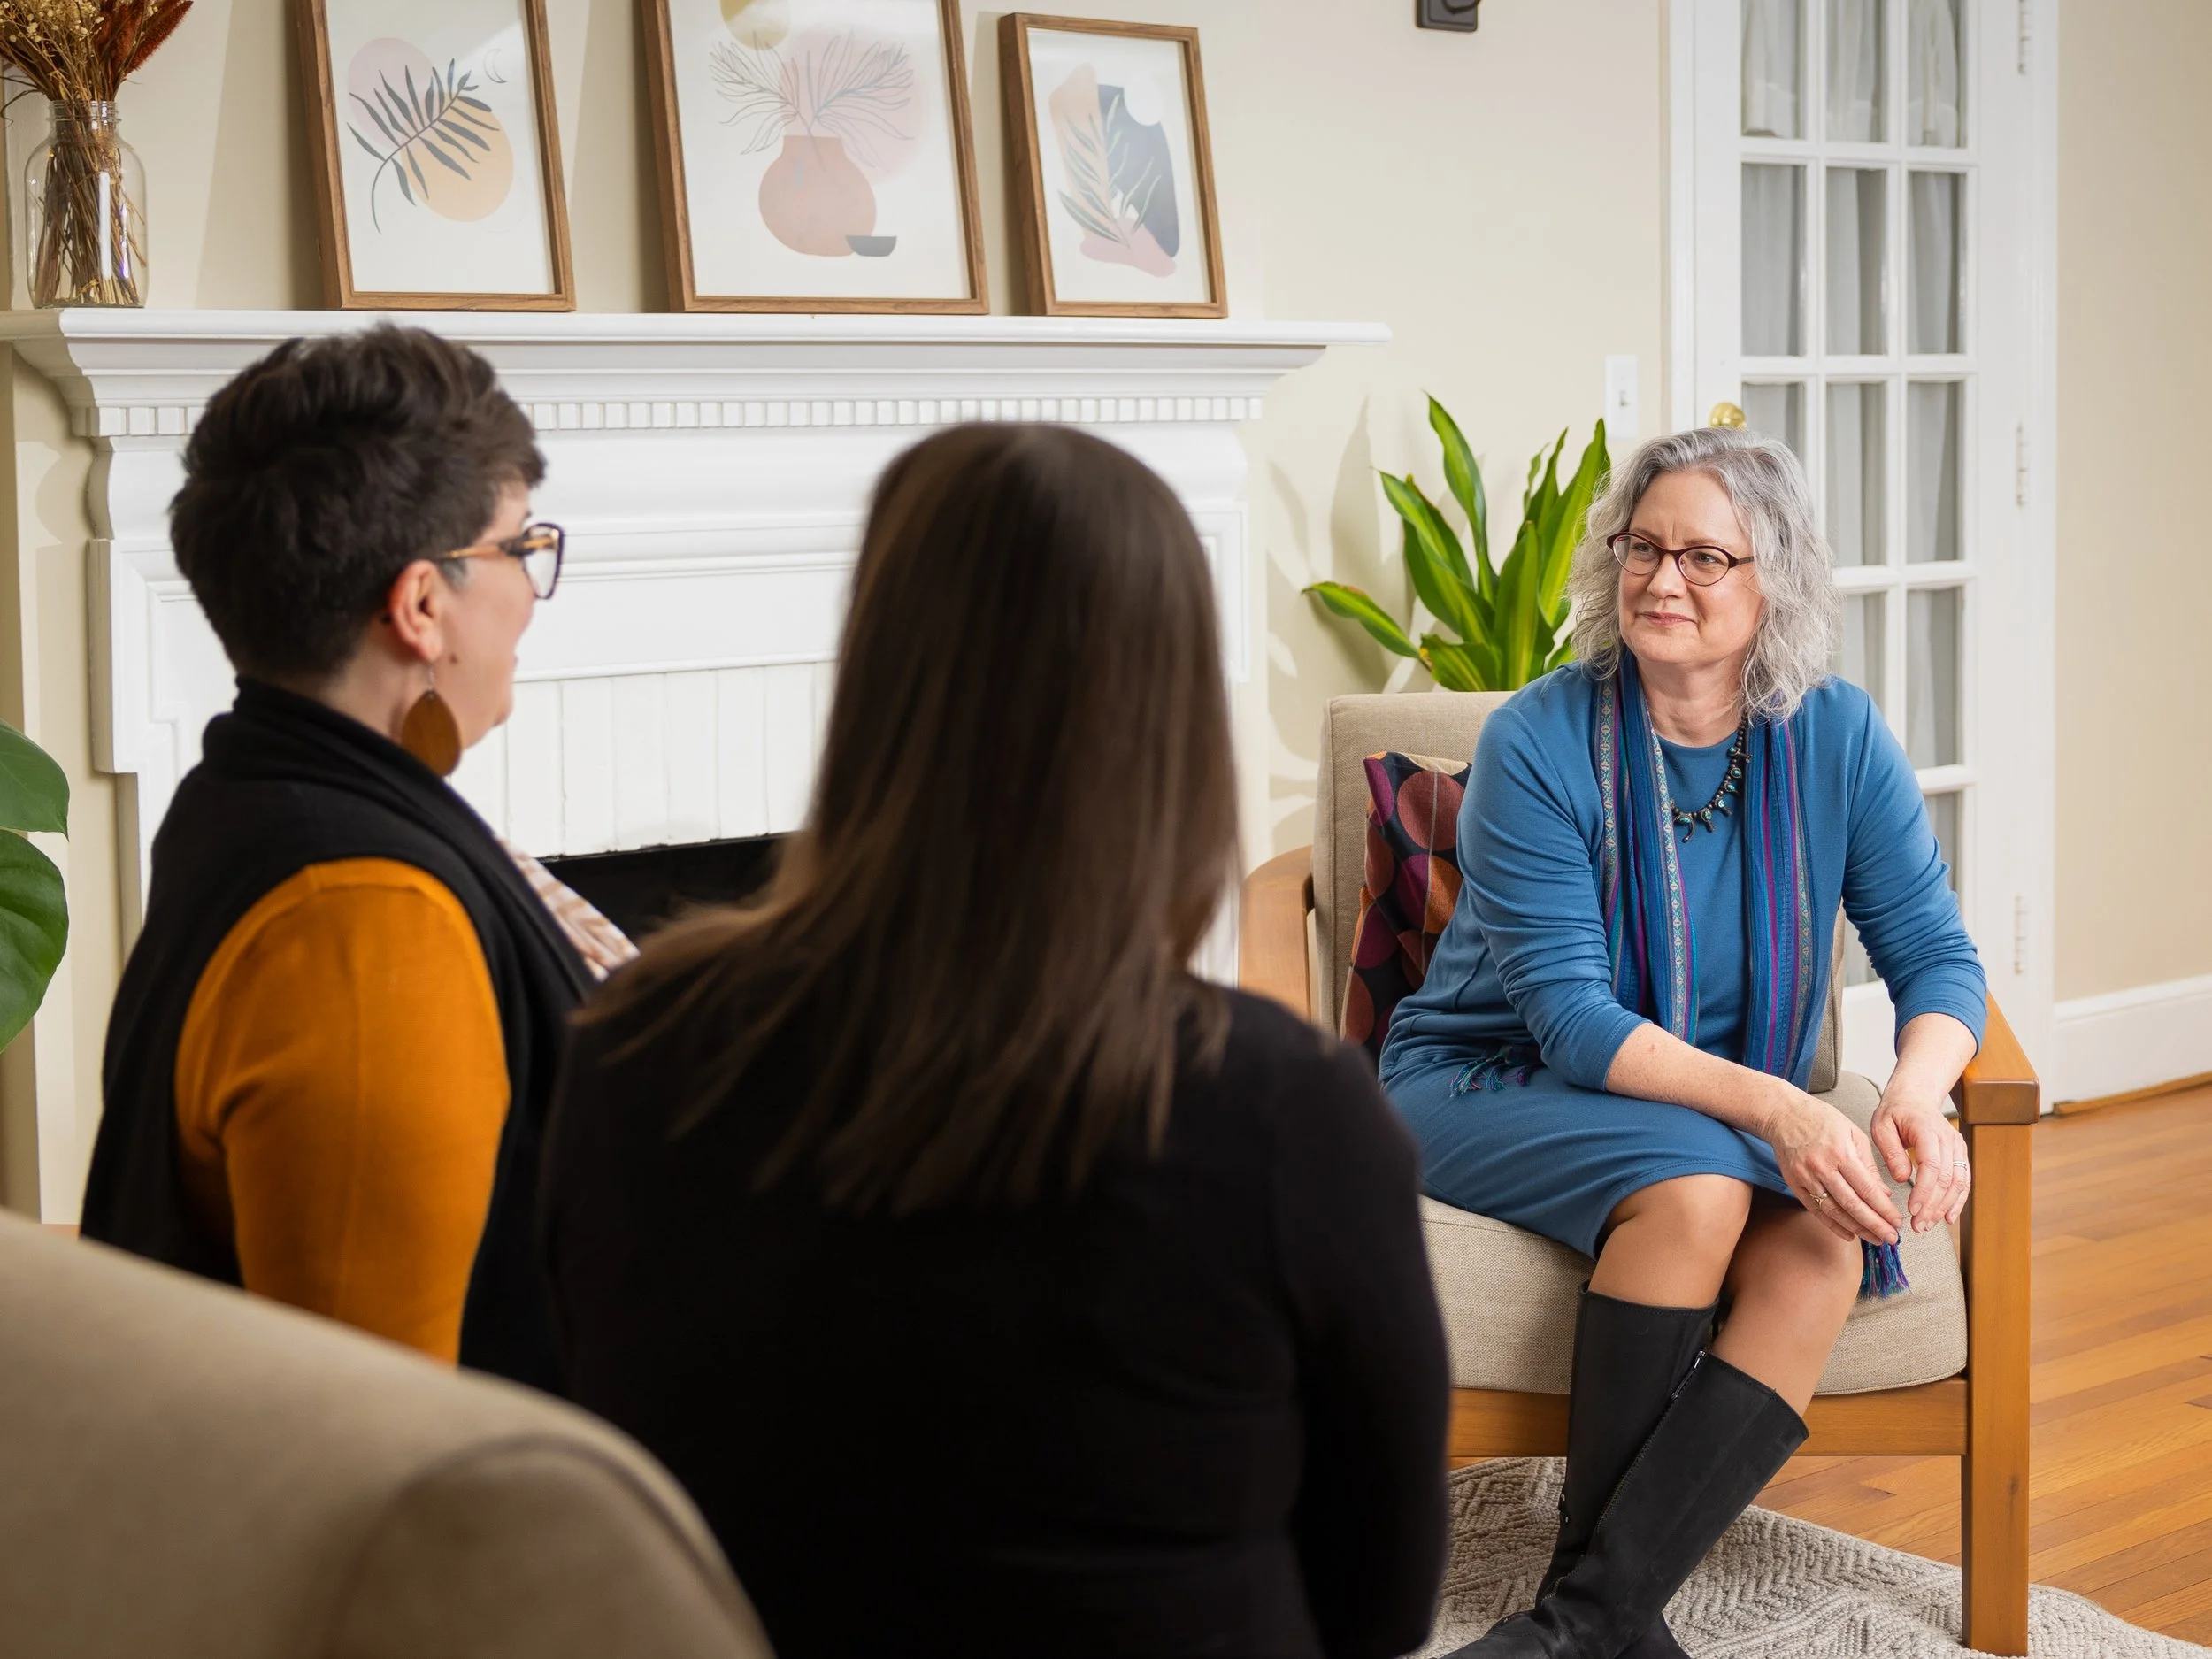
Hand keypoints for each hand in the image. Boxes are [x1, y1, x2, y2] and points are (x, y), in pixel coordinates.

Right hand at [1761, 1088, 1902, 1246]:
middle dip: (1874, 1225)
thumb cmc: (1820, 1119)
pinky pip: (1815, 1210)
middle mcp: (1822, 1167)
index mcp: (1840, 1152)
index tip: (1896, 1221)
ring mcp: (1806, 1177)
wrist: (1784, 1114)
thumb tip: (1883, 1193)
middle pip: (1852, 1204)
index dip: (1884, 1209)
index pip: (1867, 1189)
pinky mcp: (1794, 1183)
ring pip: (1834, 1211)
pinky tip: (1848, 1234)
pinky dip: (1832, 1225)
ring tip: (1874, 1238)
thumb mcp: (1853, 1133)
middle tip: (1891, 1237)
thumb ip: (1869, 1165)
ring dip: (1857, 1229)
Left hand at [1870, 1091, 1971, 1231]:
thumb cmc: (1895, 1111)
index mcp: (1927, 1130)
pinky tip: (1948, 1218)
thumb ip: (1891, 1151)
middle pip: (1946, 1179)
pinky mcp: (1960, 1154)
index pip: (1931, 1165)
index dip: (1924, 1191)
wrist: (1915, 1096)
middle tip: (1918, 1225)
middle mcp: (1948, 1139)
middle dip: (1933, 1206)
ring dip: (1944, 1207)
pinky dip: (1958, 1201)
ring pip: (1958, 1183)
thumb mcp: (1881, 1125)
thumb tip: (1901, 1177)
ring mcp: (1957, 1147)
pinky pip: (1964, 1181)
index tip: (1912, 1209)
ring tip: (1927, 1225)